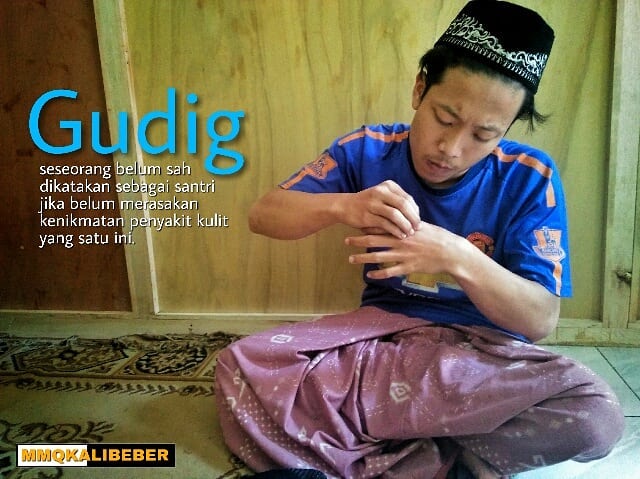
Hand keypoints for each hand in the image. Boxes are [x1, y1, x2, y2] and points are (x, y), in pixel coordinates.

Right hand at [335, 180, 421, 238]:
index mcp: (388, 185)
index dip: (415, 211)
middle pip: (403, 205)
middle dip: (413, 218)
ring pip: (395, 214)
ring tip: (409, 233)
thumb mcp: (384, 197)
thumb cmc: (369, 204)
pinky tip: (400, 236)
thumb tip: (417, 216)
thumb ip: (398, 203)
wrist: (345, 206)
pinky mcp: (367, 215)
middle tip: (418, 228)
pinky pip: (385, 224)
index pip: (408, 198)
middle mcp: (380, 191)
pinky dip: (395, 231)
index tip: (418, 221)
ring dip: (405, 225)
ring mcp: (372, 203)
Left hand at [345, 222, 460, 278]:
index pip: (381, 226)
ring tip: (350, 259)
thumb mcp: (422, 226)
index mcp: (403, 229)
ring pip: (378, 257)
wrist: (450, 252)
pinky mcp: (408, 267)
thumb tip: (398, 218)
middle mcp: (401, 241)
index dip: (367, 226)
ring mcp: (404, 255)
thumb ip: (408, 224)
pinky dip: (379, 274)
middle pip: (374, 241)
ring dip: (363, 258)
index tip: (355, 224)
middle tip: (345, 240)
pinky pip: (390, 272)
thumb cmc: (438, 237)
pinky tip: (369, 275)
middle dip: (358, 241)